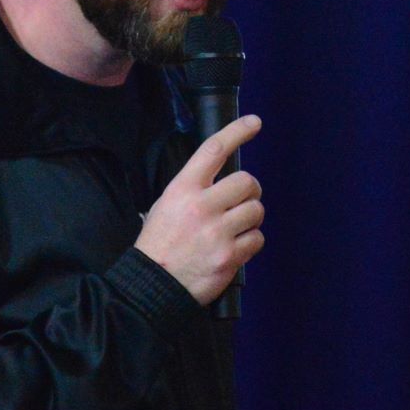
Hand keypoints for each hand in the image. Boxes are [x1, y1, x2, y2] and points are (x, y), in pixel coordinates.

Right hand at [135, 115, 265, 305]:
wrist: (152, 285)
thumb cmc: (159, 244)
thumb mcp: (165, 205)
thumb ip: (193, 190)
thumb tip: (221, 180)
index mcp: (182, 189)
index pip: (214, 150)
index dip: (237, 132)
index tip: (254, 123)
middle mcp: (201, 206)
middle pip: (247, 182)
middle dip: (251, 191)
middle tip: (243, 201)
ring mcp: (217, 232)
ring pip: (256, 210)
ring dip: (251, 217)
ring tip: (236, 227)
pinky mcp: (230, 256)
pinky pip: (257, 238)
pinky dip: (251, 242)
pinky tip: (235, 247)